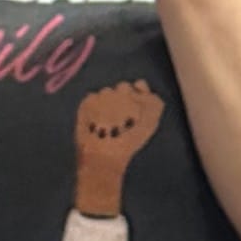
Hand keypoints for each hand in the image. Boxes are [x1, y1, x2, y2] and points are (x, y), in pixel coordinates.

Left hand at [72, 79, 165, 216]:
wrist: (103, 156)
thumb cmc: (128, 145)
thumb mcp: (149, 126)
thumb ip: (152, 105)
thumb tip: (145, 92)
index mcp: (140, 96)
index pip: (140, 84)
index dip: (137, 95)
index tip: (132, 107)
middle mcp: (124, 91)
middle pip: (123, 88)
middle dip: (121, 99)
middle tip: (118, 118)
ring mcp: (104, 94)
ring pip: (106, 94)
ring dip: (106, 103)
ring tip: (105, 123)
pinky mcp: (88, 100)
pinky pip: (91, 99)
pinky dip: (92, 107)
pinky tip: (94, 122)